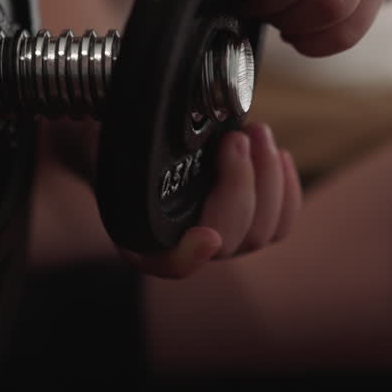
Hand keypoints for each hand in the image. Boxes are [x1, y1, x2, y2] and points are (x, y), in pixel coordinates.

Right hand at [121, 124, 301, 278]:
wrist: (135, 144)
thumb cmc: (121, 143)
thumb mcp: (106, 139)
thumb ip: (112, 143)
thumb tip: (121, 128)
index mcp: (142, 236)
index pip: (169, 264)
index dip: (190, 257)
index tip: (206, 237)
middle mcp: (186, 245)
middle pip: (229, 239)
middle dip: (240, 184)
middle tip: (236, 138)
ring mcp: (221, 237)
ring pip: (262, 231)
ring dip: (268, 178)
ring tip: (256, 131)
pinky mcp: (250, 223)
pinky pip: (281, 223)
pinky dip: (286, 187)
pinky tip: (276, 154)